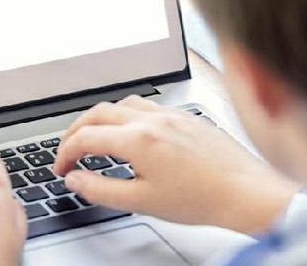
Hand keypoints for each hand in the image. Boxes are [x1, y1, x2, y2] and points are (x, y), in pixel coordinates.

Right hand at [53, 96, 298, 233]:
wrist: (245, 192)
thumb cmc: (202, 199)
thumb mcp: (142, 202)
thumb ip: (101, 189)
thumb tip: (75, 179)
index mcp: (138, 140)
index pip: (85, 137)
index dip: (64, 153)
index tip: (61, 168)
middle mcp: (152, 119)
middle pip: (97, 113)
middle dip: (76, 131)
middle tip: (69, 151)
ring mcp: (170, 114)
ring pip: (122, 104)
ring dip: (101, 118)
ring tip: (96, 138)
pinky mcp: (185, 116)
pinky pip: (146, 105)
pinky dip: (127, 115)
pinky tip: (132, 132)